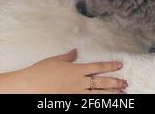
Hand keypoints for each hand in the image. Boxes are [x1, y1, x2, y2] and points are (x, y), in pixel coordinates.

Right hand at [0, 49, 127, 93]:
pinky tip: (104, 103)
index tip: (119, 65)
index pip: (98, 67)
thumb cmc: (40, 72)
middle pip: (101, 83)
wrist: (29, 85)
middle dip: (115, 83)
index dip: (110, 65)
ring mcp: (76, 94)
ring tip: (122, 94)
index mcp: (76, 70)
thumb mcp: (55, 60)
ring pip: (98, 95)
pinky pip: (87, 103)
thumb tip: (75, 51)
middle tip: (125, 83)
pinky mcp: (71, 102)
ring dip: (111, 94)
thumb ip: (67, 57)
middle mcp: (79, 82)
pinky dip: (97, 103)